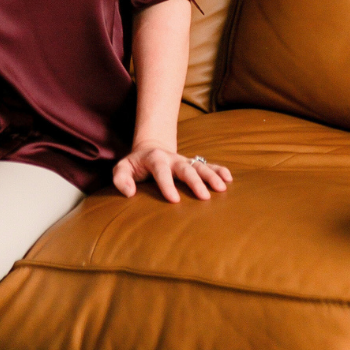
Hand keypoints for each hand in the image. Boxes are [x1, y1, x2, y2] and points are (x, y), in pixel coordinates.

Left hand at [112, 141, 232, 202]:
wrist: (150, 149)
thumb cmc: (135, 165)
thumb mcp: (122, 168)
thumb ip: (121, 179)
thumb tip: (129, 193)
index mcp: (154, 158)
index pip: (161, 170)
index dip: (167, 185)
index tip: (174, 200)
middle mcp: (172, 158)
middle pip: (185, 168)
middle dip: (195, 181)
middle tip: (204, 197)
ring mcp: (184, 160)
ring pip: (199, 165)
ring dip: (211, 176)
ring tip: (222, 188)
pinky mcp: (193, 164)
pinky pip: (208, 164)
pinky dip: (219, 170)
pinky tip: (229, 179)